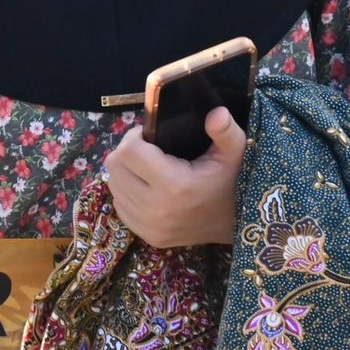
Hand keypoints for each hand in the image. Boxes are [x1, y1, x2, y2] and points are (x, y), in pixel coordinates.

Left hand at [103, 106, 247, 248]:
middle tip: (146, 149)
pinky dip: (127, 192)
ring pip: (113, 185)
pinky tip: (146, 187)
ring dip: (125, 171)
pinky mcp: (147, 236)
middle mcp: (156, 209)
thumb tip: (217, 112)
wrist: (236, 224)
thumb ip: (225, 130)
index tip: (150, 135)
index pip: (128, 151)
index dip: (136, 136)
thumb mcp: (234, 152)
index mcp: (174, 185)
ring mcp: (149, 226)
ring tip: (146, 167)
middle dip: (127, 151)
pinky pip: (119, 205)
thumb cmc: (232, 181)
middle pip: (114, 167)